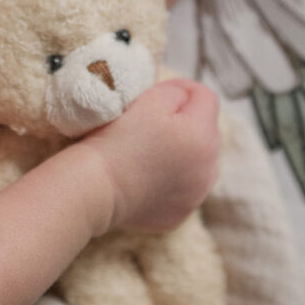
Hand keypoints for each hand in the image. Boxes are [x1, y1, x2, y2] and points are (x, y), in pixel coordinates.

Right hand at [82, 80, 220, 233]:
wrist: (96, 186)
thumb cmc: (120, 139)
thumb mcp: (149, 100)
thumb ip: (175, 92)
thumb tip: (183, 96)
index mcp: (204, 137)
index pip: (207, 99)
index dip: (185, 89)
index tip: (162, 92)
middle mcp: (208, 170)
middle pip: (207, 132)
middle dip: (186, 122)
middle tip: (154, 121)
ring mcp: (195, 197)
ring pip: (199, 163)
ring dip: (184, 153)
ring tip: (153, 152)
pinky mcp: (179, 215)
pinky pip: (183, 190)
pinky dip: (171, 181)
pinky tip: (147, 177)